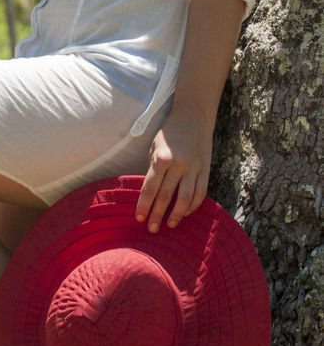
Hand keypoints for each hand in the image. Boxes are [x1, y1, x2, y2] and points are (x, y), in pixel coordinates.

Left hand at [135, 107, 212, 233]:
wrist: (193, 116)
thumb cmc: (169, 132)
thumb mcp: (154, 146)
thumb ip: (153, 168)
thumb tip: (150, 192)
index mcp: (161, 158)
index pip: (150, 188)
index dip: (144, 205)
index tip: (139, 218)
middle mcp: (178, 165)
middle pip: (166, 196)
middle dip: (157, 214)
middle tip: (151, 229)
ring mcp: (194, 168)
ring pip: (185, 199)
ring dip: (177, 215)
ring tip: (170, 225)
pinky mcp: (206, 170)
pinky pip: (200, 192)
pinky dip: (193, 205)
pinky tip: (186, 213)